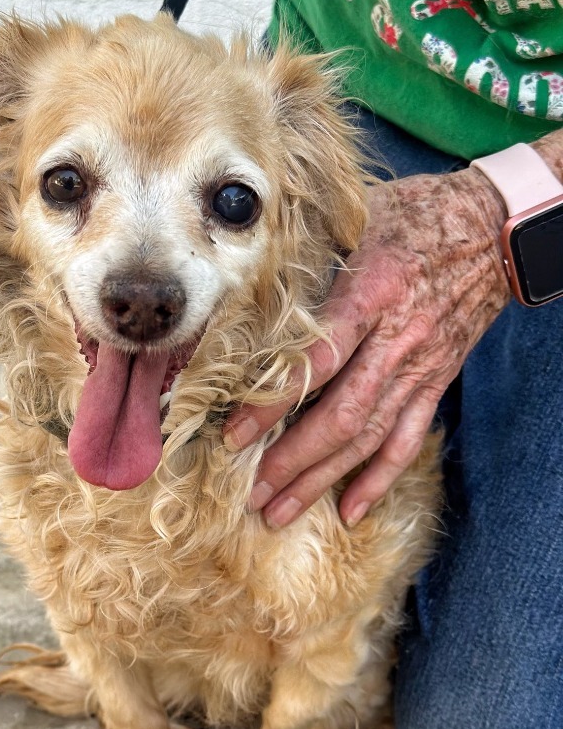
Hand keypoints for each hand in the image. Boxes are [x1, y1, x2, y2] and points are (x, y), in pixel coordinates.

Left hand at [223, 166, 511, 528]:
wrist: (493, 228)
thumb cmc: (416, 215)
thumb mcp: (358, 220)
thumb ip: (310, 259)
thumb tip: (247, 288)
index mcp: (370, 295)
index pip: (316, 363)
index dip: (274, 404)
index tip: (235, 435)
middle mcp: (396, 341)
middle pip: (342, 416)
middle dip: (294, 462)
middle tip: (253, 494)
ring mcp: (420, 367)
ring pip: (370, 438)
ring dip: (324, 480)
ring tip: (282, 512)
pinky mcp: (436, 382)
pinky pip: (408, 439)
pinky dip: (380, 478)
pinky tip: (351, 510)